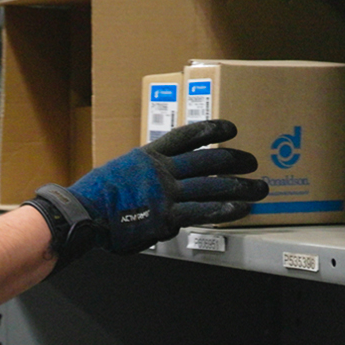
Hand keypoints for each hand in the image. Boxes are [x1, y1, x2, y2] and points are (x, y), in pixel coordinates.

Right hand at [26, 120, 265, 266]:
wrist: (84, 213)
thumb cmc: (95, 197)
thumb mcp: (120, 173)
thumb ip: (144, 178)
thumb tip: (162, 192)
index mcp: (149, 156)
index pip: (186, 136)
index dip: (211, 130)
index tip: (231, 128)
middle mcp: (162, 170)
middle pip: (208, 160)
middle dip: (235, 160)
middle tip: (253, 162)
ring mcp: (167, 192)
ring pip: (212, 185)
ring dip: (241, 187)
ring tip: (260, 189)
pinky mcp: (168, 216)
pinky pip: (203, 211)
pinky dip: (225, 210)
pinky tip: (241, 209)